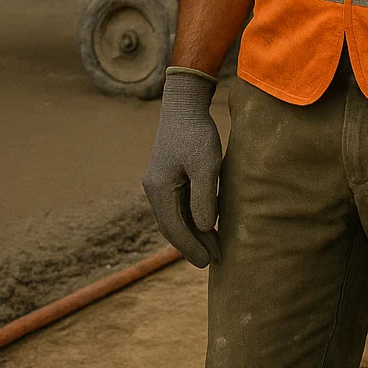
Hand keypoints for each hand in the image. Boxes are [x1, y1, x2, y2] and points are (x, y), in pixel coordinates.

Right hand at [142, 68, 222, 267]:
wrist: (185, 105)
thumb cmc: (197, 133)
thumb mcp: (207, 166)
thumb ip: (204, 198)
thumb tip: (203, 227)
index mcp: (159, 188)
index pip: (174, 228)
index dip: (191, 248)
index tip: (208, 262)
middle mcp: (154, 189)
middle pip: (171, 226)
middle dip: (191, 245)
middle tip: (213, 260)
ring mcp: (159, 183)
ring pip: (174, 217)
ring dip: (192, 233)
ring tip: (214, 246)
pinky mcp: (168, 177)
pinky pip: (177, 205)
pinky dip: (191, 218)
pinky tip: (207, 224)